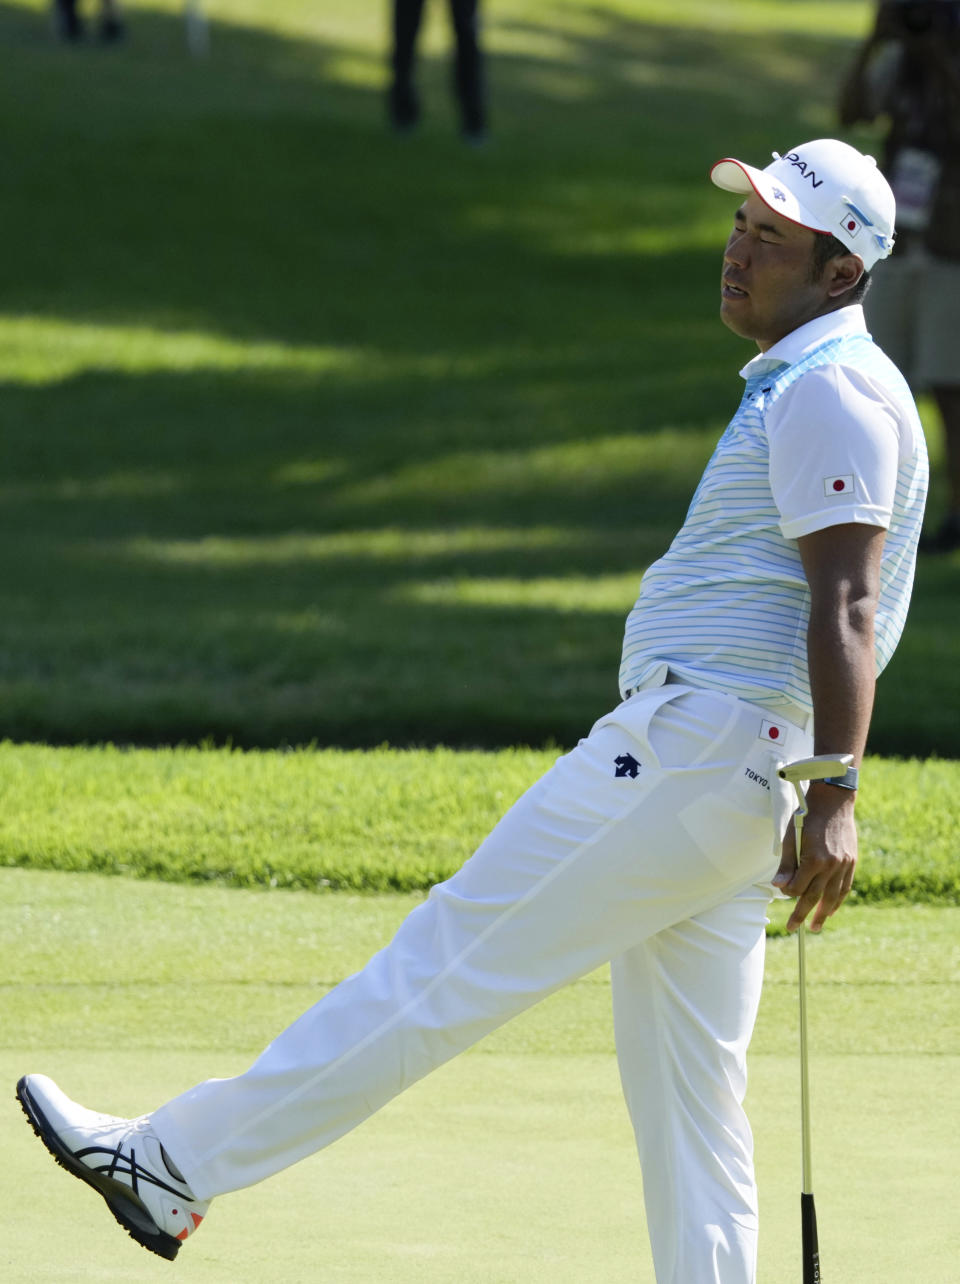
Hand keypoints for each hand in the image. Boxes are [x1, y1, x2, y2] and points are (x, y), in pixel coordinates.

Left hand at [772, 782, 857, 932]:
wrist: (834, 802)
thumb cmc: (807, 817)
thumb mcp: (790, 837)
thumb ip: (786, 864)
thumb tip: (778, 886)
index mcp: (813, 860)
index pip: (798, 888)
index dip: (789, 893)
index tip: (783, 895)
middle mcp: (830, 866)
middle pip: (814, 897)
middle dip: (803, 914)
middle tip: (793, 928)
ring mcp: (844, 865)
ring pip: (833, 896)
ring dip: (823, 913)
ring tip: (816, 926)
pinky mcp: (852, 862)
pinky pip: (845, 887)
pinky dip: (838, 900)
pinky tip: (831, 909)